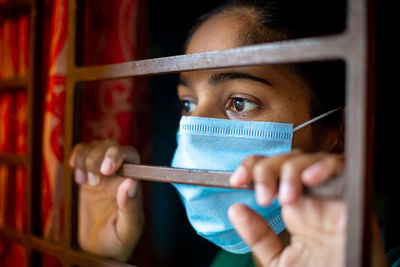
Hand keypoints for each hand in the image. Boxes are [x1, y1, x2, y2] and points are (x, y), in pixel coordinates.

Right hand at [69, 139, 143, 261]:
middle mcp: (118, 173)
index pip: (130, 154)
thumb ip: (130, 208)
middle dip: (97, 158)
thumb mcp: (127, 229)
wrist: (96, 249)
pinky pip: (81, 153)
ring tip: (83, 183)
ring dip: (86, 159)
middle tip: (92, 183)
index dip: (117, 155)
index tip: (106, 169)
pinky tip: (77, 175)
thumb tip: (130, 182)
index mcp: (131, 182)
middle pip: (110, 146)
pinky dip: (77, 157)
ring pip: (94, 146)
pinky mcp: (85, 174)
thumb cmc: (117, 240)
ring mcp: (100, 172)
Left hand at [228, 150, 346, 265]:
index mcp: (292, 207)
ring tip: (285, 197)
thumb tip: (235, 209)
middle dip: (268, 169)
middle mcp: (310, 197)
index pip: (270, 171)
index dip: (251, 167)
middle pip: (286, 160)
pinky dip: (325, 166)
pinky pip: (342, 169)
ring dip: (292, 170)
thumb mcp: (279, 261)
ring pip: (310, 160)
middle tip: (263, 197)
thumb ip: (258, 236)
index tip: (236, 181)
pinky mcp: (354, 197)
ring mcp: (330, 195)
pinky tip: (310, 179)